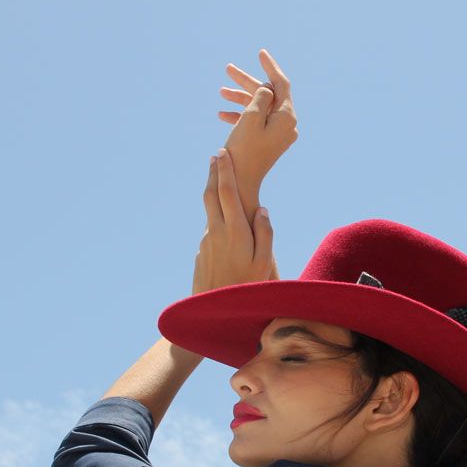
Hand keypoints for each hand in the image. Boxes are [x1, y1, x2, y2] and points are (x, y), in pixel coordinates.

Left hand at [192, 147, 278, 295]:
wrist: (214, 312)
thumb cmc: (248, 288)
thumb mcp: (264, 262)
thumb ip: (265, 233)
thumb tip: (262, 209)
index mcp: (235, 231)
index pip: (227, 192)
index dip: (225, 171)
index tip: (223, 154)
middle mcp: (216, 232)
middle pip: (211, 194)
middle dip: (214, 173)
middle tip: (216, 156)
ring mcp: (206, 242)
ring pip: (209, 211)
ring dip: (214, 193)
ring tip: (220, 179)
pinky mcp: (201, 252)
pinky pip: (210, 229)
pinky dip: (215, 216)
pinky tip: (223, 218)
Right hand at [216, 49, 297, 215]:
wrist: (240, 183)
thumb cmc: (244, 150)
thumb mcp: (251, 117)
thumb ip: (260, 96)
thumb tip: (266, 88)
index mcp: (287, 117)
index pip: (281, 84)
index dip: (270, 66)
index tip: (260, 53)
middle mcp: (287, 125)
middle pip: (268, 94)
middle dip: (247, 83)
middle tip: (228, 70)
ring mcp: (279, 134)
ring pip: (260, 107)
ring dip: (240, 98)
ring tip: (221, 92)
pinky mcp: (269, 141)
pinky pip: (256, 121)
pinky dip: (241, 115)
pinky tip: (222, 114)